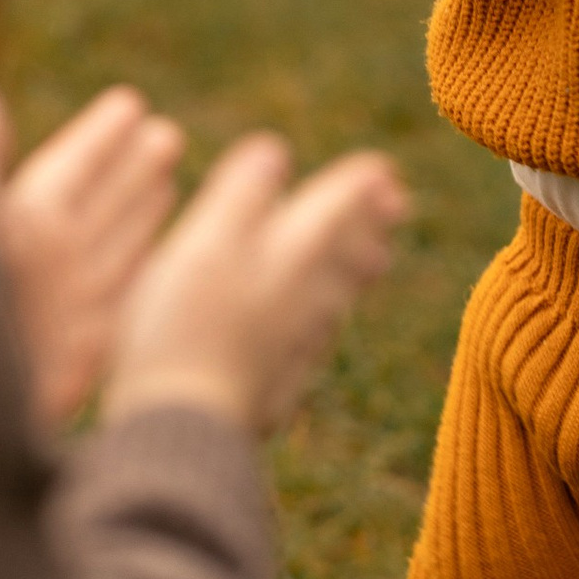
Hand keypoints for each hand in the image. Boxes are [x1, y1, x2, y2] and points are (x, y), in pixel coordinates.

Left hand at [0, 74, 184, 423]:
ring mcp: (62, 313)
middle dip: (127, 171)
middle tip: (167, 132)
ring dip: (142, 212)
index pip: (65, 174)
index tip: (130, 105)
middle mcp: (41, 269)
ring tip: (173, 172)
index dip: (96, 141)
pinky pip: (122, 304)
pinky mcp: (79, 360)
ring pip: (112, 251)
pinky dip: (145, 275)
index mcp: (14, 232)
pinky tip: (175, 256)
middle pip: (93, 207)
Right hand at [101, 135, 410, 434]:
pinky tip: (322, 323)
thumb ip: (241, 194)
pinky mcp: (279, 386)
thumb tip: (274, 150)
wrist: (182, 428)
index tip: (383, 169)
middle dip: (369, 225)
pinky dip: (328, 313)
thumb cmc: (185, 325)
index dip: (357, 184)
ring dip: (356, 268)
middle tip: (396, 205)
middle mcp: (305, 298)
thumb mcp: (204, 242)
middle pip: (346, 253)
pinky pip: (318, 336)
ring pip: (337, 295)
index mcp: (290, 254)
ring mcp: (296, 346)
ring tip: (376, 257)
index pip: (335, 208)